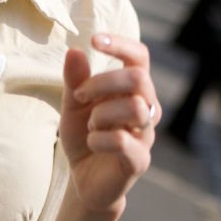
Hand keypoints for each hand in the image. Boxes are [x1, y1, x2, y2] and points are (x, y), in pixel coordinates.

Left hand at [59, 33, 159, 216]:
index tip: (94, 40)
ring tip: (90, 124)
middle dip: (103, 82)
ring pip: (136, 108)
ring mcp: (146, 134)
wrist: (84, 179)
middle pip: (139, 78)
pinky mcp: (139, 160)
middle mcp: (146, 107)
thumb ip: (74, 79)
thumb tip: (75, 50)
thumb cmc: (84, 134)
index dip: (121, 44)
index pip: (140, 56)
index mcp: (132, 88)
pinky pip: (122, 141)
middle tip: (80, 96)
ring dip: (103, 112)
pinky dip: (99, 138)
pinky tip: (92, 142)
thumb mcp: (73, 103)